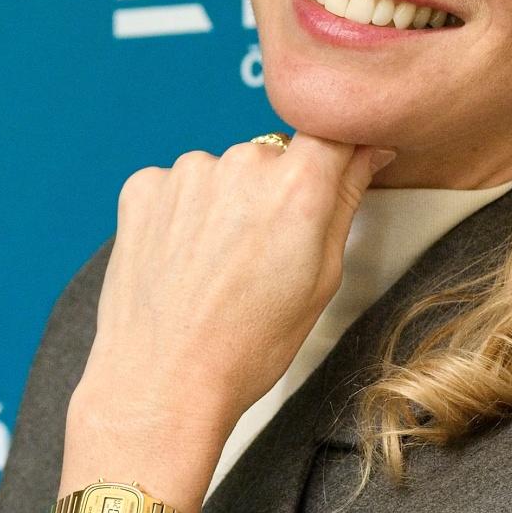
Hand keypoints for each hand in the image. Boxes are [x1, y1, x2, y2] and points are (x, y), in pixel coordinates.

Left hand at [77, 132, 394, 455]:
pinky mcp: (143, 187)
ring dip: (224, 203)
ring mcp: (187, 173)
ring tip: (214, 268)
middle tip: (260, 256)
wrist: (163, 383)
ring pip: (221, 172)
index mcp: (297, 186)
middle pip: (271, 155)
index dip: (335, 153)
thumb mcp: (321, 280)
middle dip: (272, 192)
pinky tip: (181, 262)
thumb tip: (368, 152)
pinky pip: (176, 186)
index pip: (332, 130)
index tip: (333, 176)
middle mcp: (241, 164)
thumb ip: (345, 202)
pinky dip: (180, 214)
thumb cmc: (246, 346)